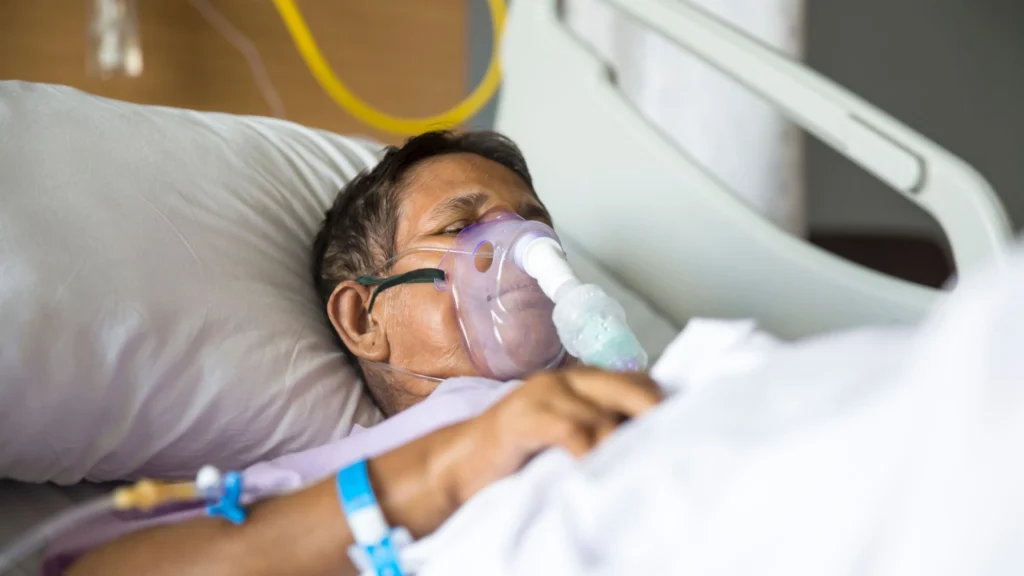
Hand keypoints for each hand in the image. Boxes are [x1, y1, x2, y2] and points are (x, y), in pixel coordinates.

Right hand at [433, 368, 660, 505]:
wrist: (461, 464)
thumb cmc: (517, 454)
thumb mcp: (564, 436)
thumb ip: (597, 429)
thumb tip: (646, 444)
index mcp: (576, 382)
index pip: (632, 378)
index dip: (657, 399)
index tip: (682, 423)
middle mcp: (562, 380)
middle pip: (624, 385)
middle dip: (651, 411)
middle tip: (674, 439)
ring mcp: (541, 396)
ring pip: (599, 412)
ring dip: (619, 441)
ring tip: (634, 465)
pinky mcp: (521, 419)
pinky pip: (568, 430)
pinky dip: (588, 450)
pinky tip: (595, 468)